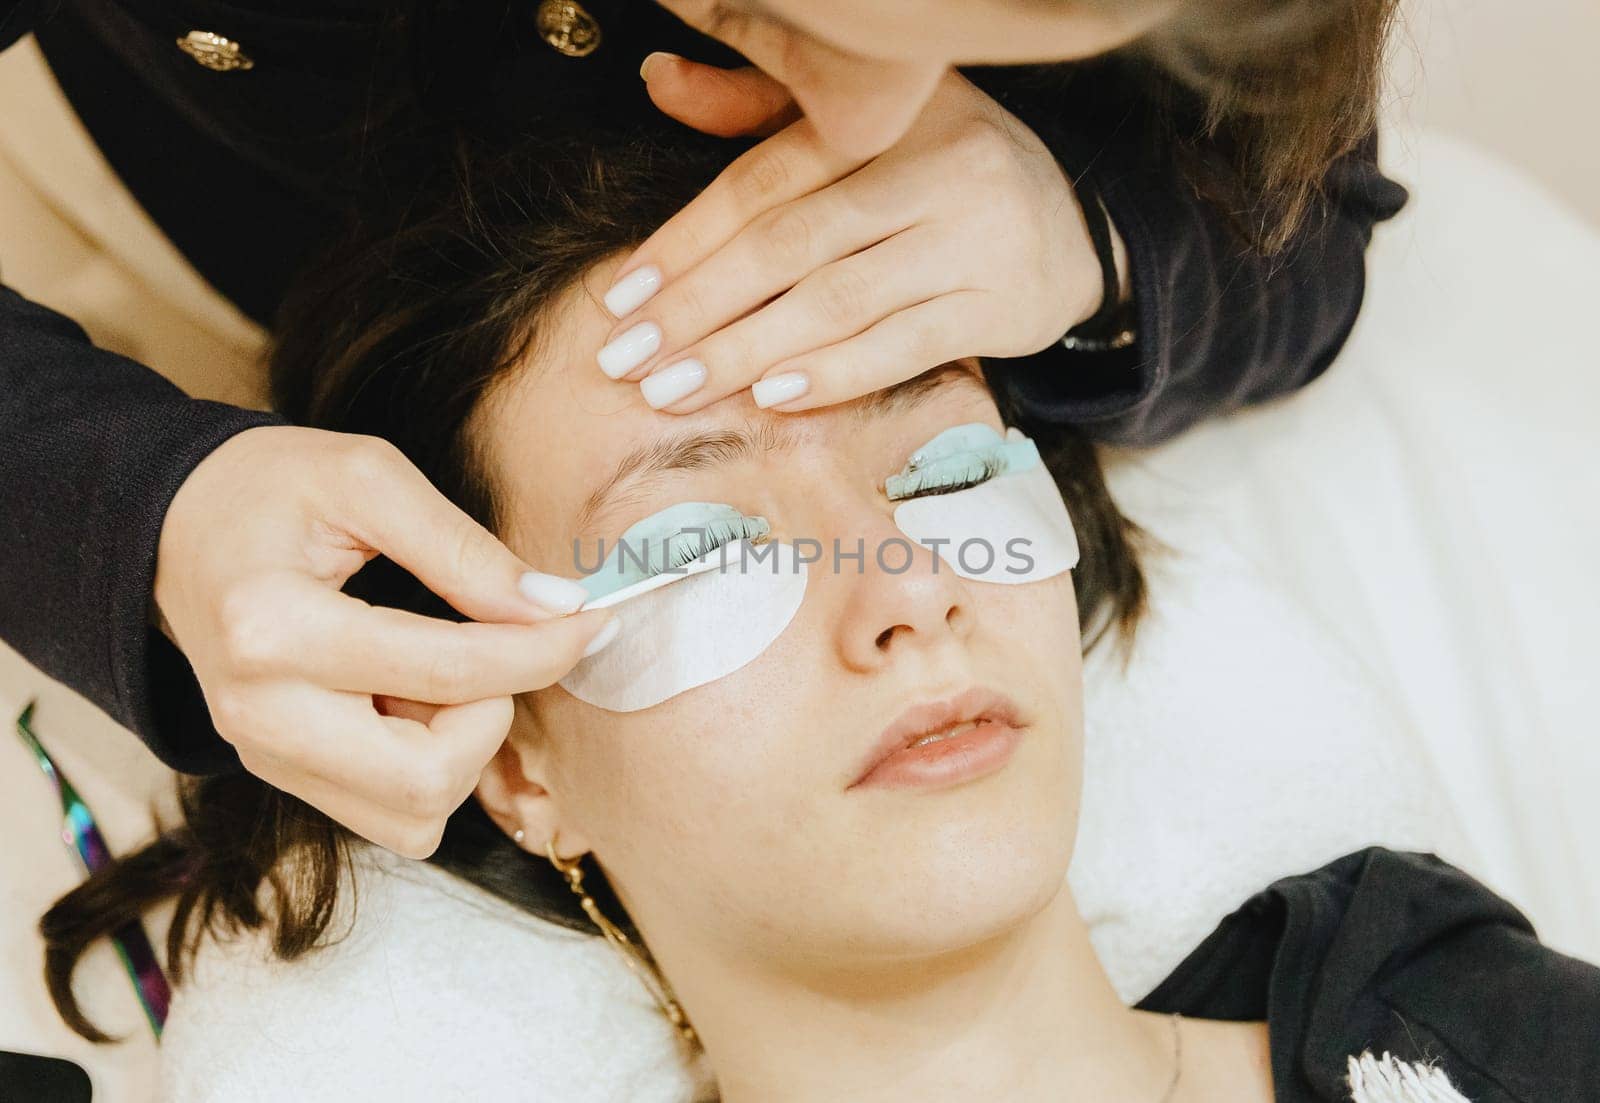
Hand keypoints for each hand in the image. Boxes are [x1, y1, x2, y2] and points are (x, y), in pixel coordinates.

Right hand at [153, 425, 614, 857]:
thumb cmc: (268, 488)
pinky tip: (412, 698)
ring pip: (416, 816)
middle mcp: (259, 713)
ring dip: (461, 750)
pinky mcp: (280, 774)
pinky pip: (392, 814)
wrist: (172, 526)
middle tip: (495, 649)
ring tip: (439, 670)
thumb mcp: (369, 479)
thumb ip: (466, 549)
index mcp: (272, 628)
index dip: (540, 651)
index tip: (589, 620)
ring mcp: (264, 756)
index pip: (448, 673)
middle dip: (492, 716)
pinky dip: (431, 768)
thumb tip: (556, 609)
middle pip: (427, 779)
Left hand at [595, 65, 1113, 414]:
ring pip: (838, 302)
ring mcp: (969, 241)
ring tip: (674, 390)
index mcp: (886, 117)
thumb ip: (759, 105)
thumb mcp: (867, 120)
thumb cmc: (944, 170)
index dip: (686, 239)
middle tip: (629, 360)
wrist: (1075, 227)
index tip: (622, 296)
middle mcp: (931, 171)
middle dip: (700, 309)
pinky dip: (834, 374)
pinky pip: (903, 346)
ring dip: (746, 352)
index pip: (765, 181)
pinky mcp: (999, 307)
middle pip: (791, 245)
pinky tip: (770, 397)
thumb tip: (657, 78)